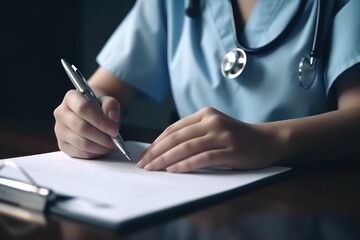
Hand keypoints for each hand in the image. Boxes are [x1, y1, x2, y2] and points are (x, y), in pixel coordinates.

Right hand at [54, 90, 120, 157]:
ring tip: (111, 145)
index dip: (100, 121)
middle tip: (115, 140)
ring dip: (100, 147)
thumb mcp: (109, 102)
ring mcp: (60, 130)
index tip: (114, 130)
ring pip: (81, 143)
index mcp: (71, 98)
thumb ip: (111, 105)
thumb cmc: (100, 108)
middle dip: (102, 137)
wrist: (94, 115)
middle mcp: (61, 113)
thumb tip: (113, 117)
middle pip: (81, 128)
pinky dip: (94, 153)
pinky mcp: (62, 145)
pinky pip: (80, 153)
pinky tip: (103, 149)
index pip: (83, 108)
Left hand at [137, 107, 283, 171]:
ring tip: (154, 169)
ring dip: (167, 160)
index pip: (174, 128)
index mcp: (205, 114)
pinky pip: (202, 157)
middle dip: (157, 152)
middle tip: (144, 165)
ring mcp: (222, 135)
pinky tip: (174, 171)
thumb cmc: (237, 137)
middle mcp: (212, 121)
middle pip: (177, 138)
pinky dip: (186, 164)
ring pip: (186, 147)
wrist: (267, 140)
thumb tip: (166, 150)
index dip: (156, 142)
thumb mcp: (214, 128)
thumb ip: (194, 134)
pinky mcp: (230, 150)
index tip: (145, 155)